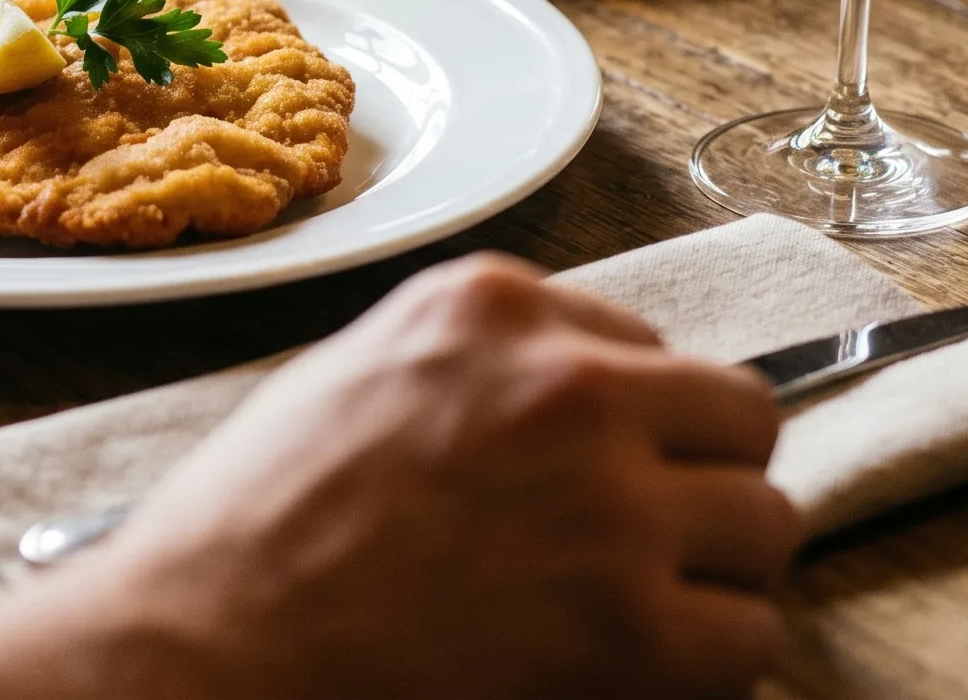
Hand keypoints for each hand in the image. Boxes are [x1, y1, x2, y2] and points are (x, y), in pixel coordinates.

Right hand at [0, 254, 796, 699]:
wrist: (199, 651)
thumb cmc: (245, 536)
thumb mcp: (355, 378)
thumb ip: (475, 370)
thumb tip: (584, 407)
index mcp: (491, 305)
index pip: (642, 344)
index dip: (625, 423)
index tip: (590, 473)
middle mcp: (567, 383)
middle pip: (738, 416)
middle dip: (699, 481)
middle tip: (640, 545)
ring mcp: (610, 504)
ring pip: (768, 524)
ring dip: (712, 576)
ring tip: (630, 616)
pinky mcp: (635, 629)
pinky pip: (751, 640)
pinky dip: (705, 668)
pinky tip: (626, 675)